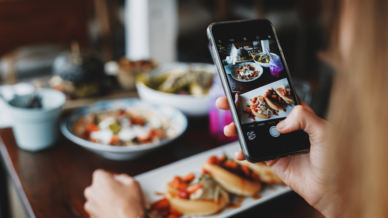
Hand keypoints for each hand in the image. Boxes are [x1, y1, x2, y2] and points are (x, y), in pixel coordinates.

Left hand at [84, 169, 144, 217]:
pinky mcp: (92, 216)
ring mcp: (90, 206)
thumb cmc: (130, 206)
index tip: (116, 180)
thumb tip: (119, 179)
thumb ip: (123, 177)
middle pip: (97, 186)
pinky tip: (114, 211)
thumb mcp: (133, 183)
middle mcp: (92, 192)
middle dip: (106, 188)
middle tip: (119, 192)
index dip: (109, 176)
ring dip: (104, 199)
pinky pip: (97, 209)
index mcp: (100, 180)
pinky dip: (103, 209)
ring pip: (96, 198)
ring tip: (118, 204)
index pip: (100, 173)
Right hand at [216, 97, 337, 216]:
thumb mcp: (325, 132)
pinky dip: (243, 152)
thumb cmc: (335, 160)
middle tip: (224, 103)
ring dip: (237, 129)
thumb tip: (281, 123)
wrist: (330, 190)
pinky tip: (238, 152)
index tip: (243, 88)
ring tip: (229, 129)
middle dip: (239, 107)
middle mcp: (287, 127)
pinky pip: (254, 152)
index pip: (276, 98)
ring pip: (252, 131)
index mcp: (300, 116)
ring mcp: (278, 143)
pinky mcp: (273, 158)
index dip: (259, 92)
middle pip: (259, 113)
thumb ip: (305, 118)